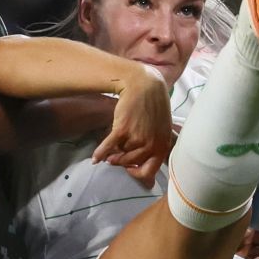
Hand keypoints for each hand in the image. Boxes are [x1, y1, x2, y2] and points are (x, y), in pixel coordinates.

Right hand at [92, 65, 171, 187]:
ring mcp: (137, 137)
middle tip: (116, 158)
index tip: (129, 169)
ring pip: (121, 153)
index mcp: (162, 145)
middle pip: (131, 163)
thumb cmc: (154, 105)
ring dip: (114, 152)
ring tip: (112, 148)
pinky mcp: (123, 129)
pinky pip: (108, 146)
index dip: (137, 174)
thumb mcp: (163, 128)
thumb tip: (150, 165)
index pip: (149, 172)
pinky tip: (94, 158)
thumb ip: (157, 145)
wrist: (144, 85)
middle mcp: (151, 144)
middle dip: (122, 161)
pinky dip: (100, 152)